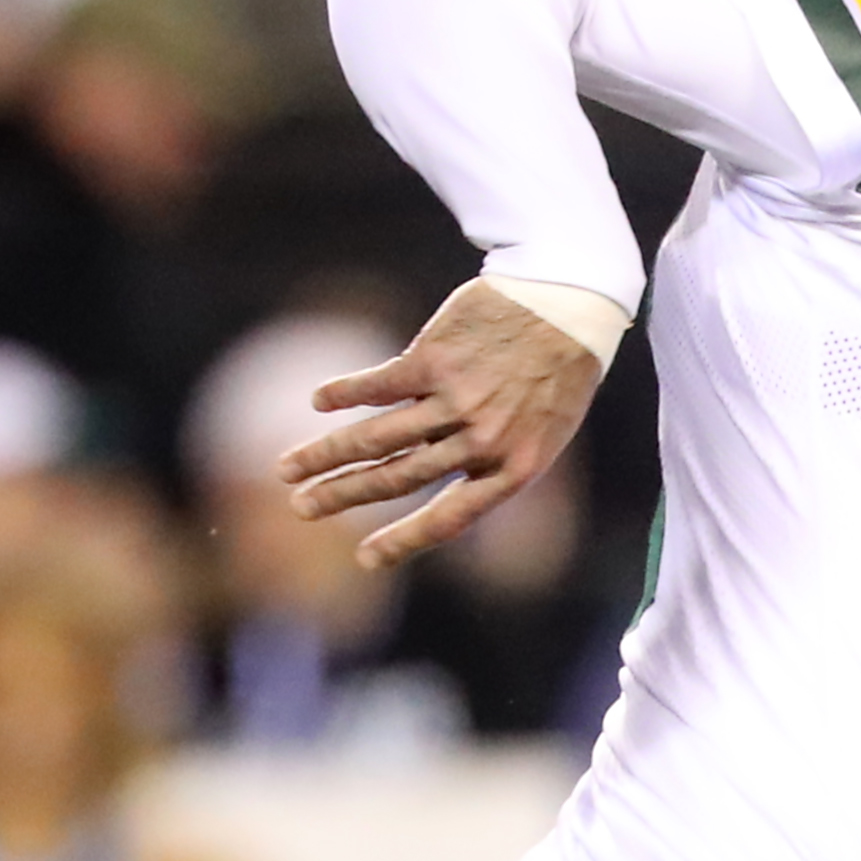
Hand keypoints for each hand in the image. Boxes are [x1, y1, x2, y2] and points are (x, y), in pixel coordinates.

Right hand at [279, 280, 607, 571]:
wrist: (572, 299)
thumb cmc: (555, 370)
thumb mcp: (541, 430)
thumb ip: (487, 458)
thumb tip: (422, 471)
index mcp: (512, 470)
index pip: (448, 519)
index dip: (403, 542)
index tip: (364, 561)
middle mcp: (481, 441)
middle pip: (396, 479)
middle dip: (341, 497)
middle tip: (301, 508)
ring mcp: (457, 400)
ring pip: (376, 438)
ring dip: (325, 455)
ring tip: (287, 469)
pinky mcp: (436, 358)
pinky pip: (378, 385)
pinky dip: (343, 393)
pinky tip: (318, 402)